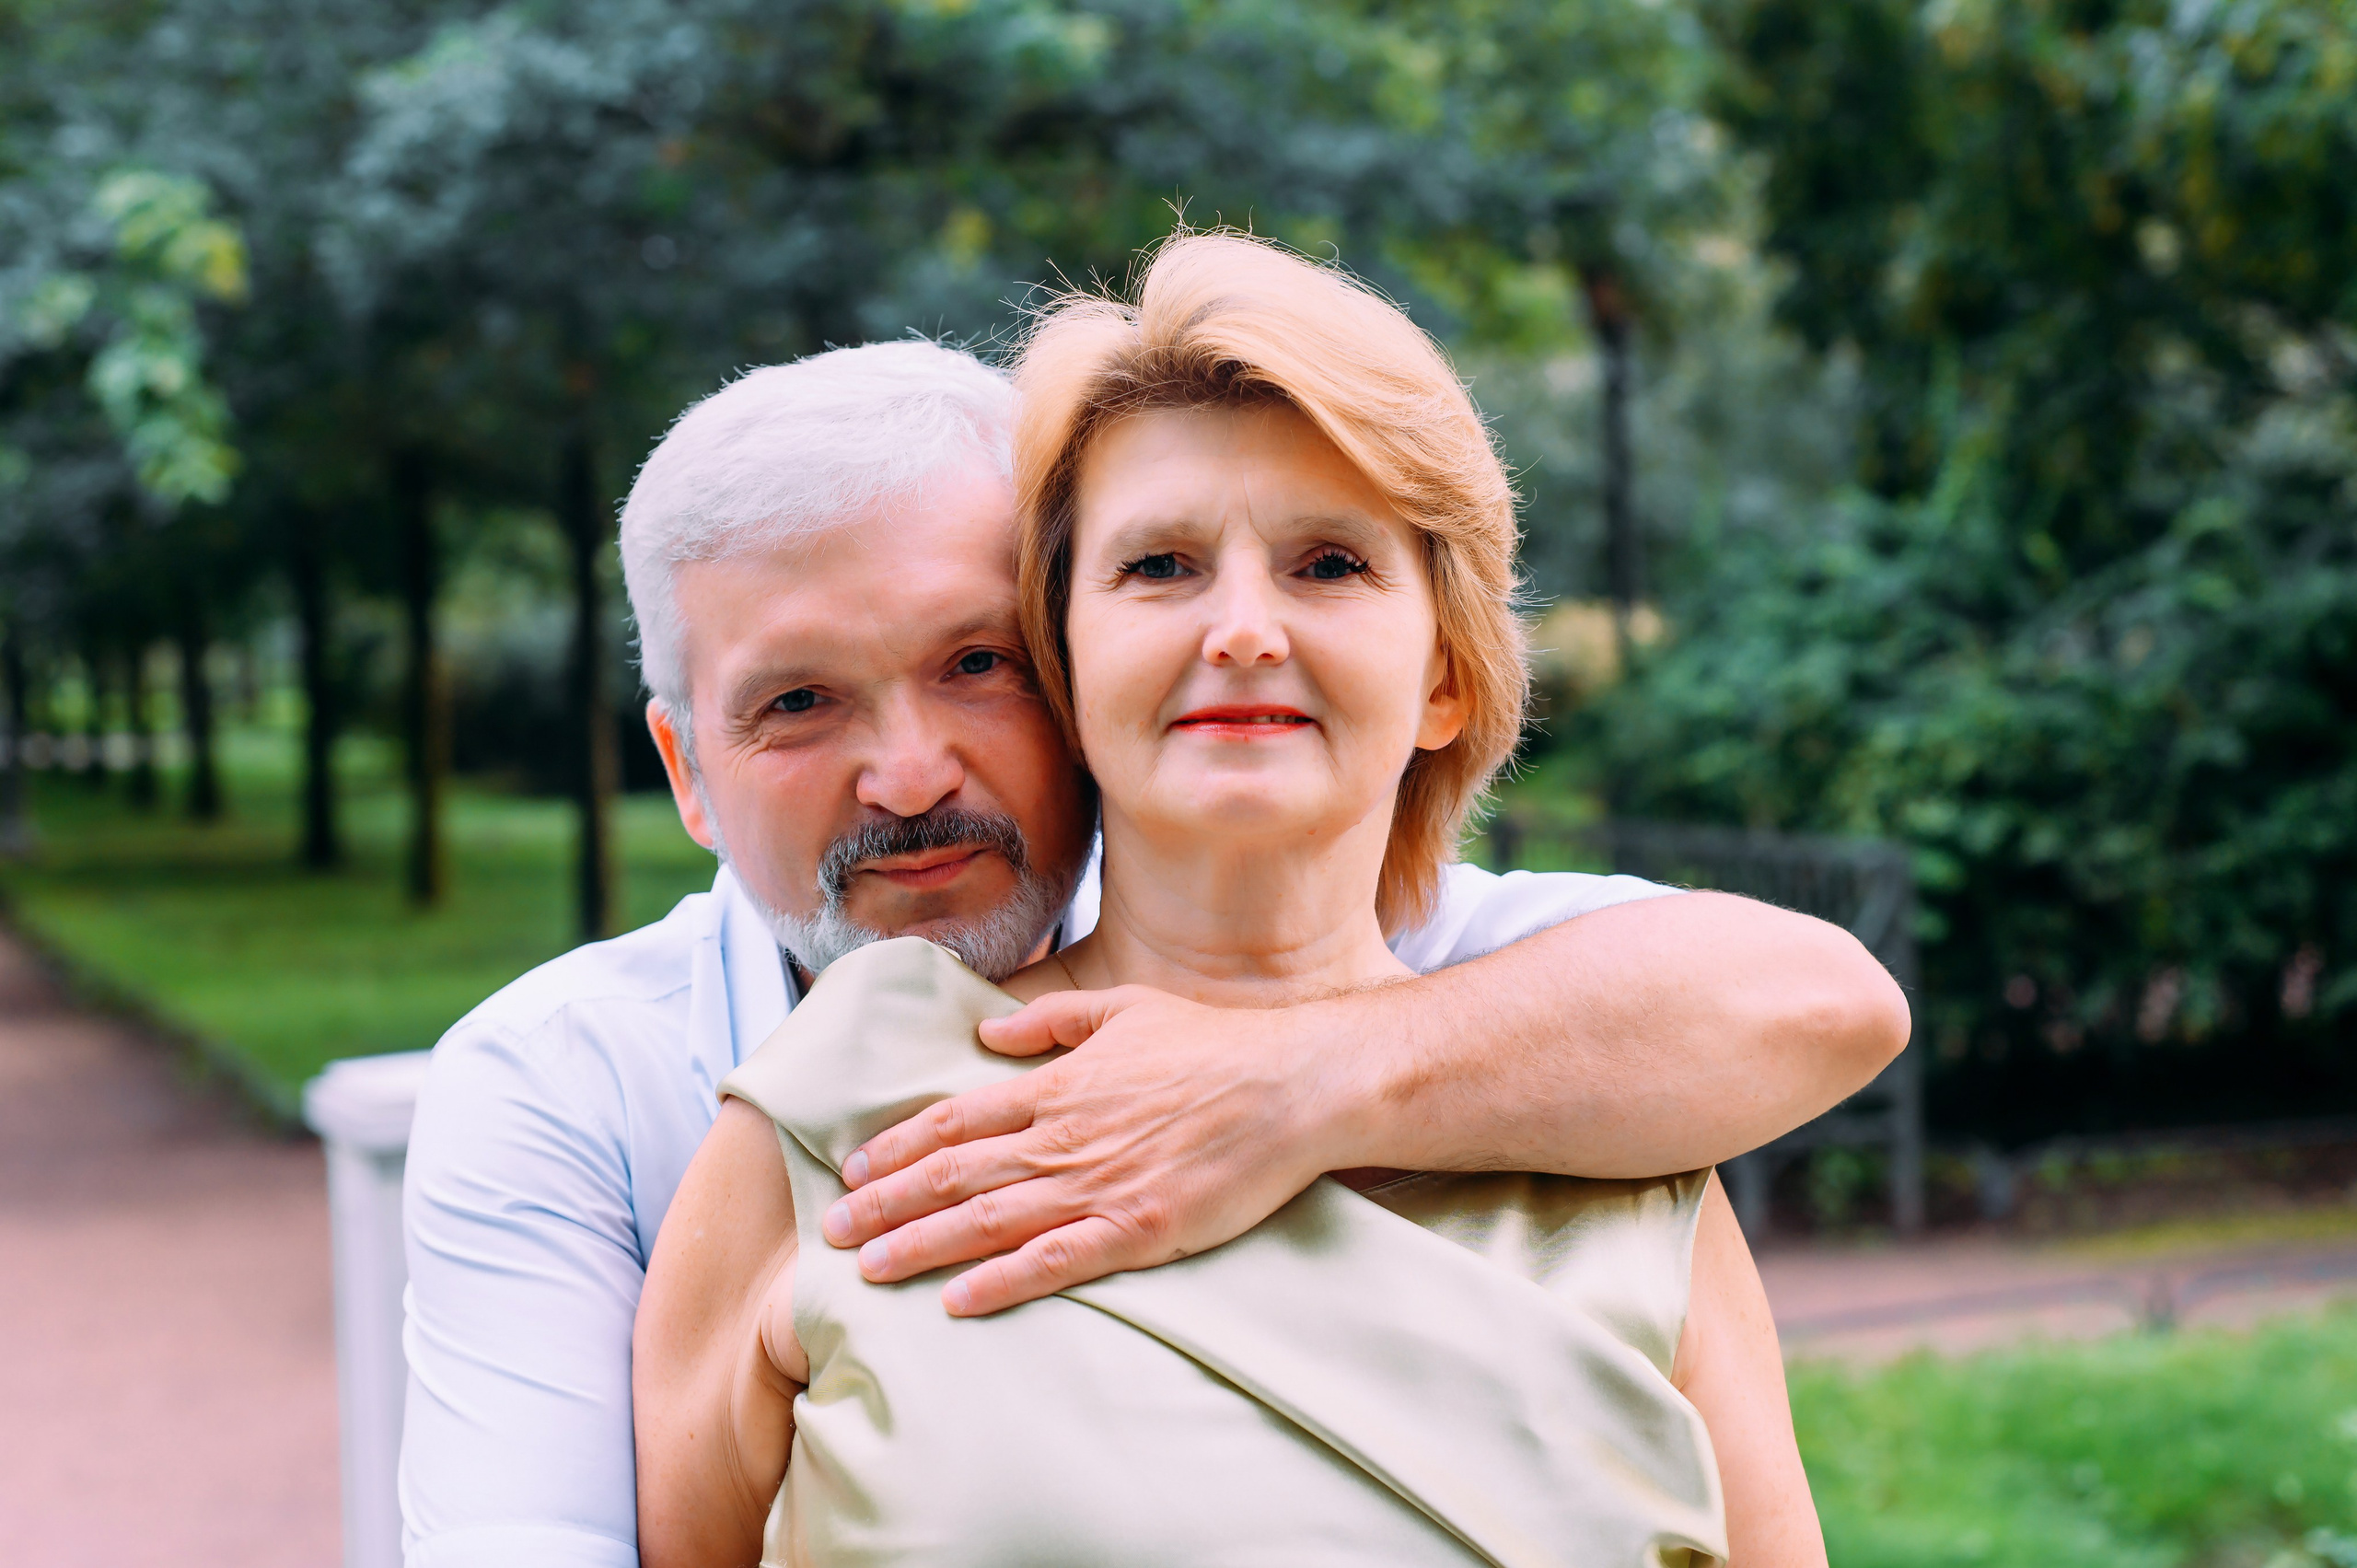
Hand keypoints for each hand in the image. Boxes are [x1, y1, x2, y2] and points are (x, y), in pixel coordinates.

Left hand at [817, 987, 1355, 1315]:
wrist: (1290, 1086)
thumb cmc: (1214, 1045)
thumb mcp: (1127, 1008)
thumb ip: (1052, 1018)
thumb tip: (987, 1033)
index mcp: (1058, 1085)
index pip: (956, 1119)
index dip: (899, 1147)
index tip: (856, 1169)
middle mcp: (1064, 1137)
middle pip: (955, 1175)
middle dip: (887, 1204)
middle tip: (835, 1231)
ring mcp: (1097, 1187)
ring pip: (988, 1222)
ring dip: (921, 1245)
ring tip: (871, 1267)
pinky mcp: (1137, 1231)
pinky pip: (1053, 1262)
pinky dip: (1000, 1282)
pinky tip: (957, 1299)